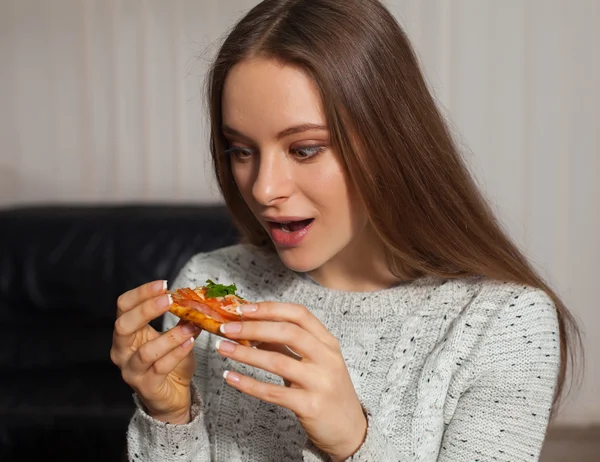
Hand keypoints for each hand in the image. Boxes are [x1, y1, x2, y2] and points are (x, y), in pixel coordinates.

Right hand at [110, 280, 201, 423]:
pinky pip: (160, 368)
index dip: (141, 293)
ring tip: (191, 326)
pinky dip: (177, 353)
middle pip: (123, 325)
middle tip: (170, 300)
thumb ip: (180, 317)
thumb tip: (196, 297)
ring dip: (171, 336)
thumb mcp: (173, 335)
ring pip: (146, 351)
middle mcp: (122, 351)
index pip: (123, 306)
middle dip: (147, 310)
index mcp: (126, 333)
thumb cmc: (170, 362)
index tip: (163, 284)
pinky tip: (190, 343)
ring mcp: (131, 370)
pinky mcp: (146, 386)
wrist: (172, 396)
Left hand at [216, 302, 366, 460]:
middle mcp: (327, 358)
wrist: (350, 430)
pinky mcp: (310, 406)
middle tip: (227, 327)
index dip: (270, 308)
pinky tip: (230, 377)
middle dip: (253, 327)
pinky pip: (273, 392)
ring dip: (245, 353)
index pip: (299, 314)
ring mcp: (320, 382)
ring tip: (222, 348)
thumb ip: (288, 346)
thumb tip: (253, 329)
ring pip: (277, 361)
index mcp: (328, 343)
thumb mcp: (315, 362)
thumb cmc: (328, 391)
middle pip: (288, 332)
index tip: (244, 308)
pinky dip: (248, 384)